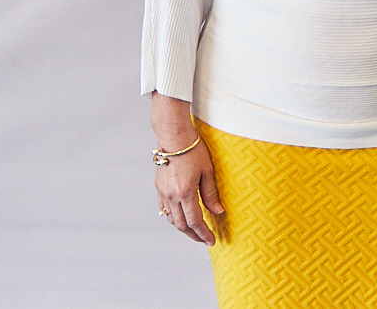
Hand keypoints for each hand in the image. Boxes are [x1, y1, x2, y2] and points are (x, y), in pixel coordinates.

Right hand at [151, 92, 223, 243]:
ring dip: (183, 228)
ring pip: (171, 219)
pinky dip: (173, 218)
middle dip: (194, 235)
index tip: (211, 241)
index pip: (195, 221)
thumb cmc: (193, 149)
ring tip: (195, 231)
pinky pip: (164, 209)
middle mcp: (171, 196)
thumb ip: (211, 194)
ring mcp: (163, 192)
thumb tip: (217, 212)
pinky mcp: (159, 187)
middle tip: (204, 240)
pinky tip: (181, 217)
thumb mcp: (207, 171)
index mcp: (185, 193)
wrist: (173, 135)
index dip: (204, 234)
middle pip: (182, 225)